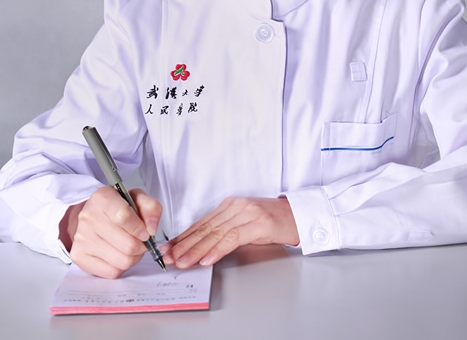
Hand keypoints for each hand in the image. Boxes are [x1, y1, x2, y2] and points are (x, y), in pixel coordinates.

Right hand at [59, 186, 162, 278]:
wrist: (93, 216)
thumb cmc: (117, 207)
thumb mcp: (136, 198)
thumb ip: (151, 208)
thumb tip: (151, 229)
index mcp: (102, 198)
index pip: (124, 216)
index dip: (140, 228)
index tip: (146, 232)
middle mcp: (89, 217)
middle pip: (127, 244)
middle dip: (141, 246)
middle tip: (141, 241)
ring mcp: (82, 238)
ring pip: (122, 261)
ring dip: (133, 257)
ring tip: (131, 248)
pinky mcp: (79, 256)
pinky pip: (112, 272)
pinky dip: (121, 266)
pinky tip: (118, 254)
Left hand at [162, 196, 299, 268]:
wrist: (299, 216)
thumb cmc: (273, 221)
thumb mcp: (245, 224)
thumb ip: (226, 231)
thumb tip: (201, 247)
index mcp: (230, 205)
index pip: (201, 223)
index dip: (183, 237)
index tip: (168, 249)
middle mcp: (236, 206)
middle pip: (205, 228)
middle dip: (184, 244)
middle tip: (168, 257)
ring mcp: (247, 213)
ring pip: (215, 233)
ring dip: (196, 249)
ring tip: (182, 261)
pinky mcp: (258, 223)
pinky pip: (233, 238)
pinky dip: (218, 249)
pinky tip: (207, 258)